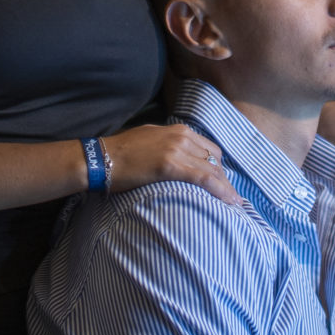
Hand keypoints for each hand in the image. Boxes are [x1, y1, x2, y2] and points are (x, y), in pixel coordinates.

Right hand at [99, 121, 243, 208]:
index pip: (209, 149)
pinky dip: (219, 190)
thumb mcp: (149, 142)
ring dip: (226, 187)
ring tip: (234, 204)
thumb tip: (179, 163)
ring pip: (212, 169)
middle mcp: (181, 136)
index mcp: (177, 130)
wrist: (99, 159)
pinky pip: (203, 177)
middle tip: (230, 197)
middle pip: (214, 158)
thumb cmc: (119, 154)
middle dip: (224, 179)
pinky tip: (229, 202)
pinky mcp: (170, 164)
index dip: (218, 167)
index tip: (223, 183)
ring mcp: (176, 149)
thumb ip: (168, 148)